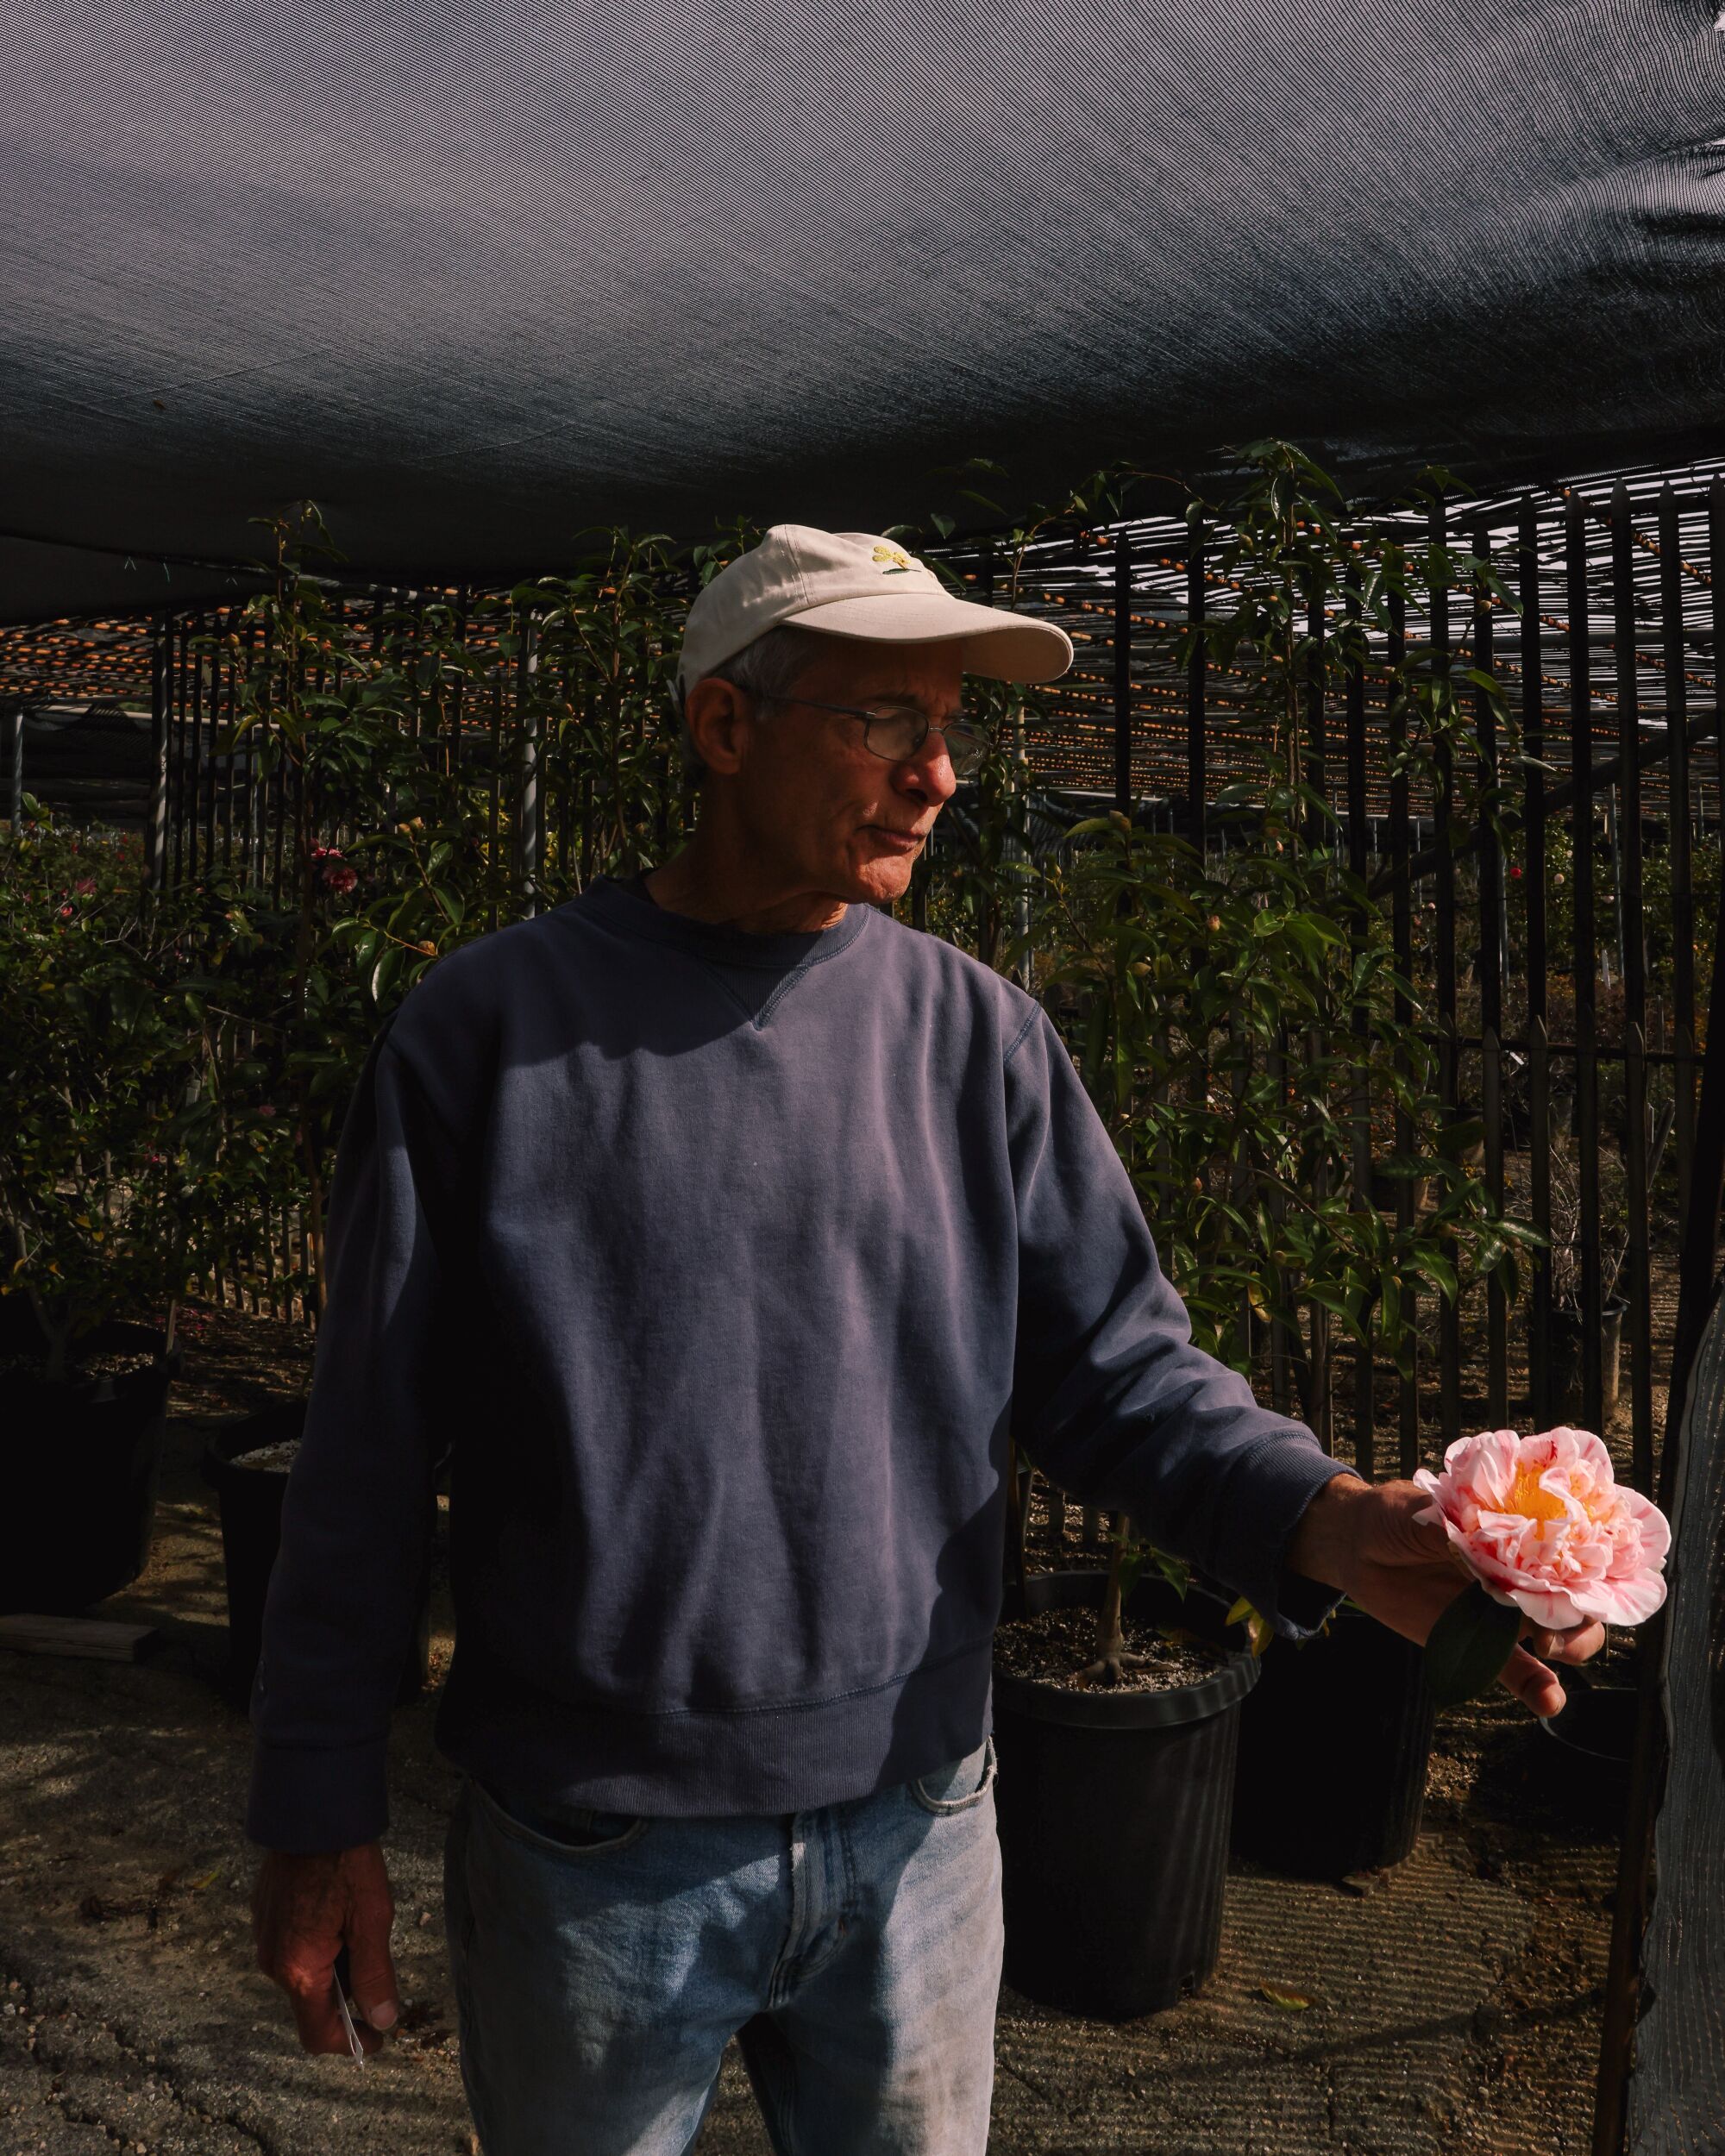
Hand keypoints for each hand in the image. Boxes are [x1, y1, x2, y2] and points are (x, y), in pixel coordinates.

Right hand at [252, 1842, 399, 2055]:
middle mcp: (273, 1961)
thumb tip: (383, 2018)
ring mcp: (264, 1937)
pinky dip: (315, 1949)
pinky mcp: (264, 1915)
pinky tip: (337, 1919)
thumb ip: (375, 1974)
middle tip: (378, 1975)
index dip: (350, 2043)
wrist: (311, 1813)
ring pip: (301, 1975)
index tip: (379, 2036)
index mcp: (299, 1969)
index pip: (318, 2033)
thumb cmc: (346, 1862)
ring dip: (331, 1971)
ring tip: (359, 1935)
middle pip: (310, 2004)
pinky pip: (290, 1948)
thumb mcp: (373, 1918)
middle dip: (344, 2001)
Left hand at [1285, 1474, 1606, 1716]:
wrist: (1359, 1547)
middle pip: (1575, 1599)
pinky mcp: (1483, 1647)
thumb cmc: (1398, 1515)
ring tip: (1549, 1651)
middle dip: (1580, 1615)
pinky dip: (1539, 1687)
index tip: (1575, 1578)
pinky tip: (1550, 1700)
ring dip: (1570, 1648)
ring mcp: (1505, 1612)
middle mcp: (1522, 1575)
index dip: (1584, 1566)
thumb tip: (1481, 1533)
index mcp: (1517, 1535)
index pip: (1570, 1552)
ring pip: (1557, 1636)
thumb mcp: (1422, 1510)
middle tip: (1552, 1620)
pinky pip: (1519, 1671)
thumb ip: (1455, 1527)